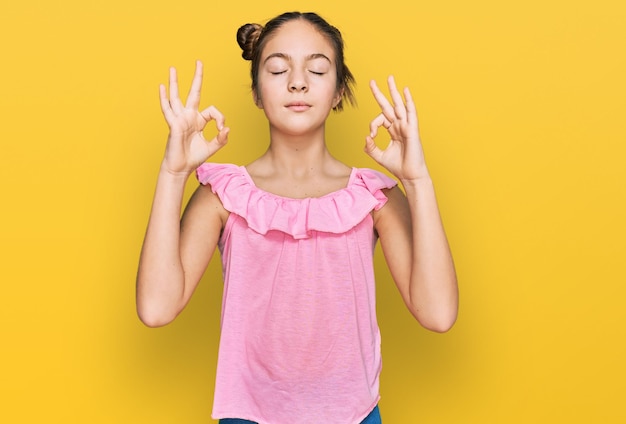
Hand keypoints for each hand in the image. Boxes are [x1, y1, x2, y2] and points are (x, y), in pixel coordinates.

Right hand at [159, 60, 228, 175]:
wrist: (181, 168)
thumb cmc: (194, 157)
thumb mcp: (212, 148)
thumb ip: (221, 139)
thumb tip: (227, 128)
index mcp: (198, 121)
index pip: (212, 111)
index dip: (220, 118)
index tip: (221, 129)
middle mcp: (189, 117)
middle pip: (193, 93)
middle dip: (197, 78)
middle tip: (199, 62)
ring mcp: (180, 119)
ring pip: (176, 97)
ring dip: (174, 82)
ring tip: (172, 68)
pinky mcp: (174, 125)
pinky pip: (168, 110)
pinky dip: (164, 98)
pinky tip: (161, 87)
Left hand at [364, 76, 428, 181]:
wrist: (409, 175)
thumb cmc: (398, 166)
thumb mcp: (378, 156)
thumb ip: (370, 147)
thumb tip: (366, 137)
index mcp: (392, 130)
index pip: (379, 120)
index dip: (372, 125)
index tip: (371, 136)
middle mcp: (399, 126)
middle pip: (388, 105)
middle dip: (380, 93)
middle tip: (372, 82)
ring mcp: (406, 126)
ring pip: (399, 105)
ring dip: (394, 91)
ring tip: (389, 78)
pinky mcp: (412, 129)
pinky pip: (411, 112)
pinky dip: (408, 101)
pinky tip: (405, 90)